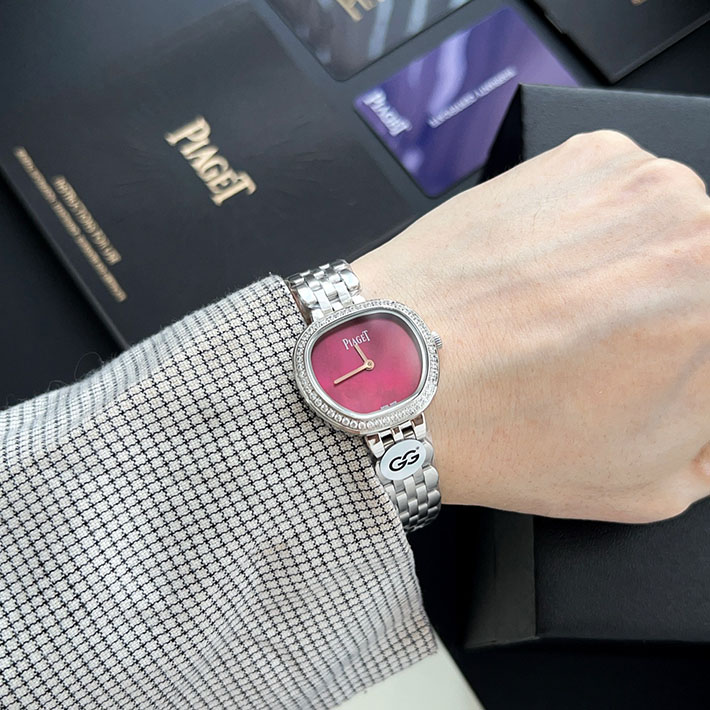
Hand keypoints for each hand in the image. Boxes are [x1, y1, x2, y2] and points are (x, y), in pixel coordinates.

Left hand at [354, 130, 709, 522]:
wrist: (400, 371)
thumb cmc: (501, 427)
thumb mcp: (648, 480)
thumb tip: (709, 396)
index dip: (692, 354)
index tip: (664, 362)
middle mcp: (694, 229)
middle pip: (706, 271)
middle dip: (674, 312)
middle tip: (613, 349)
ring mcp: (636, 181)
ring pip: (670, 228)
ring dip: (637, 266)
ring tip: (566, 314)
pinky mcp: (580, 158)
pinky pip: (617, 196)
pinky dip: (594, 231)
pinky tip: (545, 276)